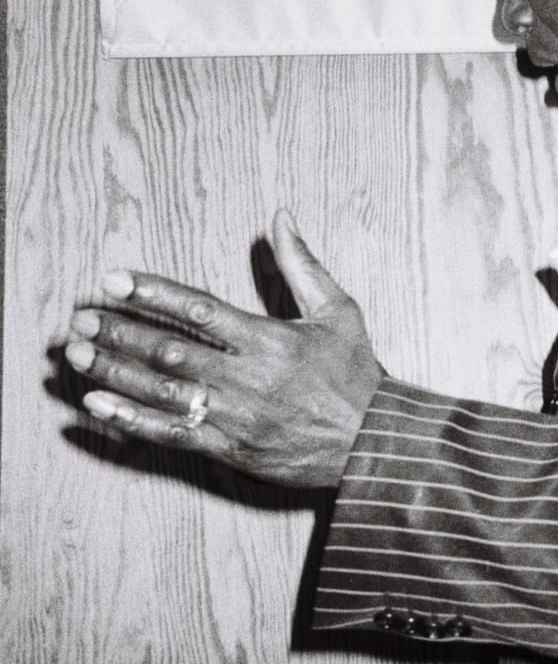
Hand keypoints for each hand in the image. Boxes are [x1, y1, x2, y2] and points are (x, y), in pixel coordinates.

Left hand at [64, 210, 382, 487]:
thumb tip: (281, 216)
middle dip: (119, 332)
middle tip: (81, 318)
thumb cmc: (357, 375)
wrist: (374, 444)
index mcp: (270, 339)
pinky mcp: (229, 448)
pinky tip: (97, 404)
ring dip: (114, 371)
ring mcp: (235, 415)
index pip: (199, 310)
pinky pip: (170, 432)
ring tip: (77, 354)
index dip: (152, 293)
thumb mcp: (339, 311)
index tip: (114, 280)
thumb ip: (303, 263)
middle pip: (169, 351)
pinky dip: (131, 419)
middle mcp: (247, 376)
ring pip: (162, 390)